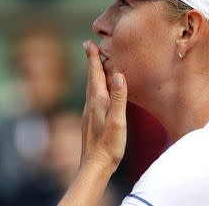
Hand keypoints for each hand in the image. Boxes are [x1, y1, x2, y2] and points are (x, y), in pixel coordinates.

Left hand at [81, 40, 127, 173]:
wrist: (94, 166)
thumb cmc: (109, 145)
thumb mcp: (117, 121)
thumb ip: (119, 98)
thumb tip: (119, 75)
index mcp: (98, 101)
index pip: (95, 74)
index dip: (93, 58)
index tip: (89, 43)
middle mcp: (91, 104)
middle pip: (91, 77)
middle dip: (91, 60)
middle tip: (89, 46)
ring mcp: (89, 112)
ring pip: (90, 86)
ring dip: (92, 72)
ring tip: (94, 63)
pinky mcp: (91, 120)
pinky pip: (92, 96)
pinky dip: (94, 85)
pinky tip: (98, 90)